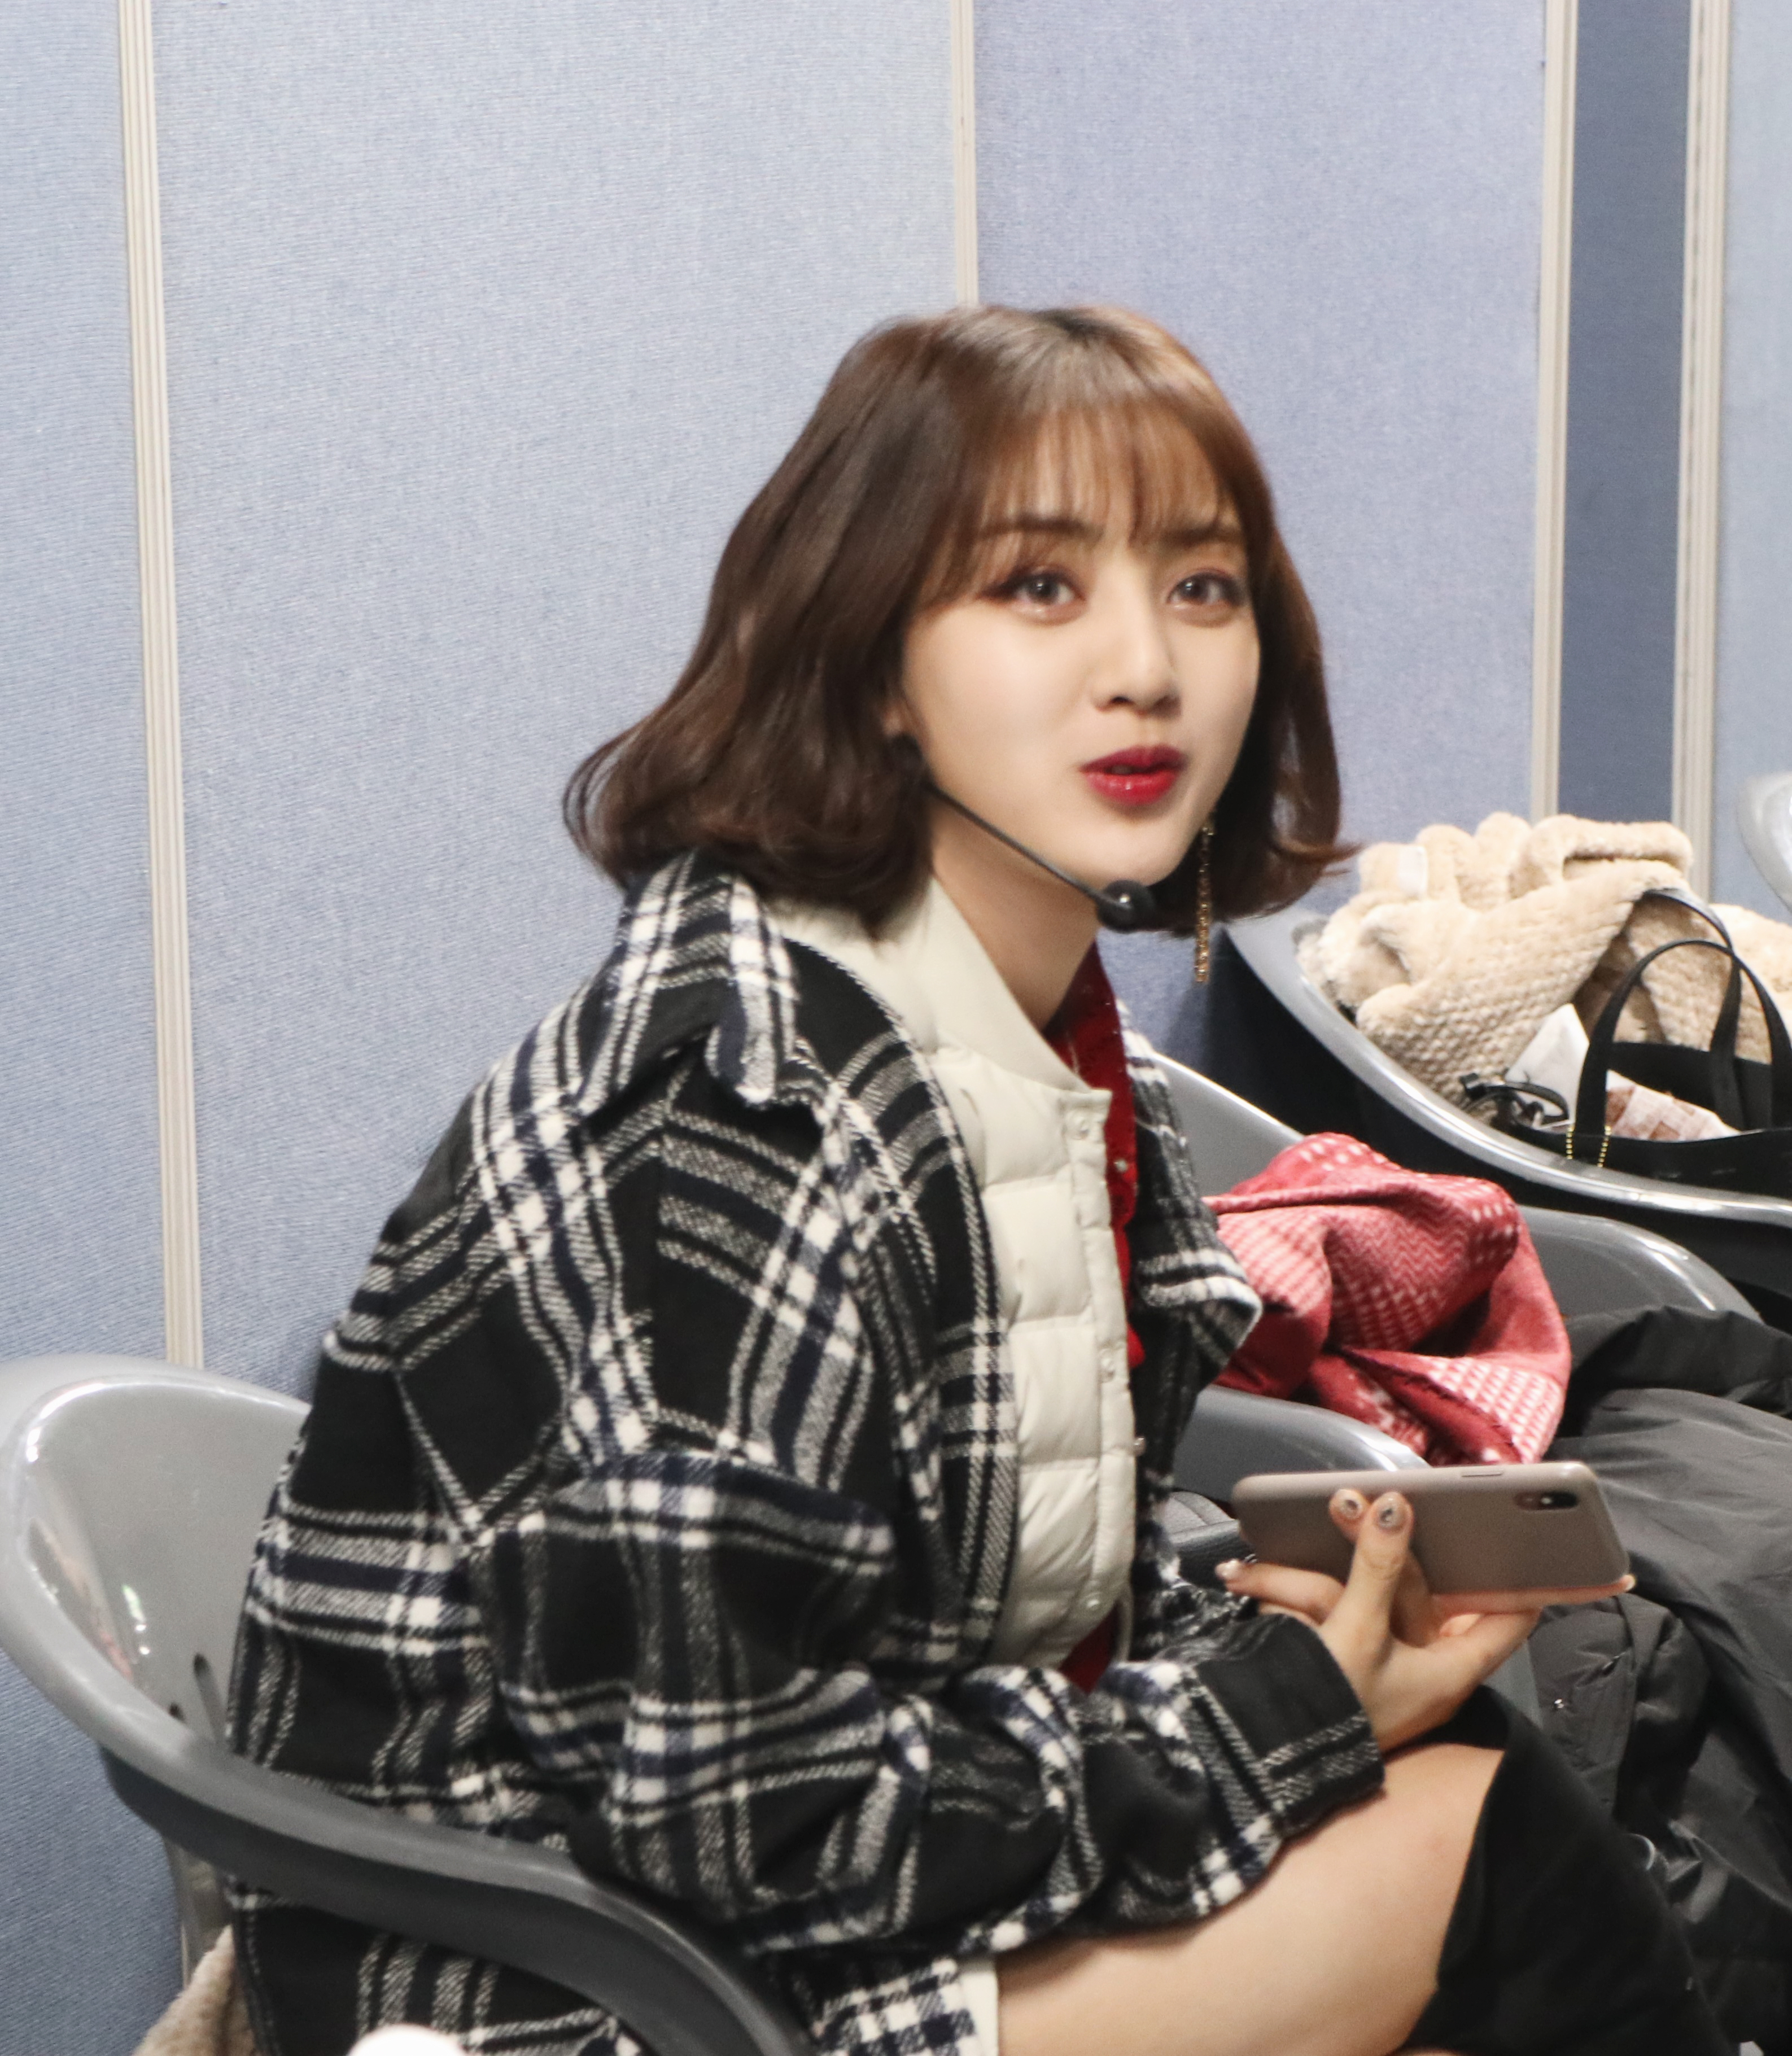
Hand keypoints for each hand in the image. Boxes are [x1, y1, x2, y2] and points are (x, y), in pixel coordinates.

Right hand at [1217, 1488, 1629, 1750]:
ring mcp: (1383, 1663)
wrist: (1263, 1754)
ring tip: (1320, 1523)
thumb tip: (1397, 1507)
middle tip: (1369, 1503)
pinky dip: (1307, 1589)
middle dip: (1392, 1544)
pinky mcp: (1345, 1657)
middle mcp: (1423, 1667)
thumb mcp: (1359, 1630)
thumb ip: (1378, 1566)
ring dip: (1344, 1559)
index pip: (1507, 1621)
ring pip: (1375, 1594)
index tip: (1524, 1541)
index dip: (1519, 1582)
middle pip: (1425, 1590)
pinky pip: (1338, 1609)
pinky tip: (1274, 1574)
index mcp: (1449, 1670)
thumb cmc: (1333, 1706)